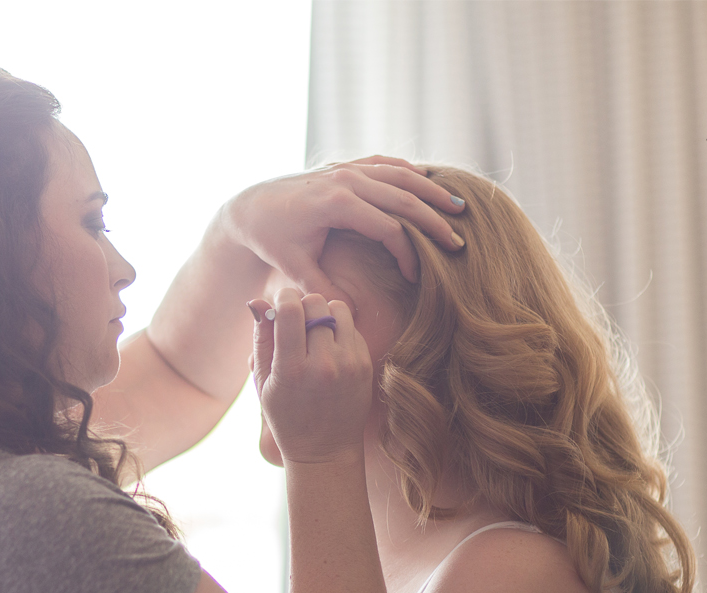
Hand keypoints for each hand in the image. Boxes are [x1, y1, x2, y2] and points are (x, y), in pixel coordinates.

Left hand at [219, 155, 464, 293]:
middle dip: (433, 221)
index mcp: (335, 204)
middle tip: (458, 242)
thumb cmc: (271, 238)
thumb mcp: (294, 266)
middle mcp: (345, 179)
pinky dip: (408, 171)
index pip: (387, 228)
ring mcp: (346, 168)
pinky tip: (428, 180)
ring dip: (430, 190)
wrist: (249, 207)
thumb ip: (322, 288)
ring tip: (458, 207)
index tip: (415, 276)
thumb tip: (348, 314)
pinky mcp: (345, 165)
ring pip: (399, 175)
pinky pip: (384, 163)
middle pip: (402, 198)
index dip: (406, 254)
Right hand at [252, 289, 370, 465]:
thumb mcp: (265, 384)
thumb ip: (261, 340)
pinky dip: (338, 328)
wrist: (326, 450)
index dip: (282, 298)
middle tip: (295, 320)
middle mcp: (324, 364)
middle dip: (302, 304)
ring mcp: (349, 364)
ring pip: (337, 308)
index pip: (290, 309)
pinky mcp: (365, 364)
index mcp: (292, 369)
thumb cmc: (287, 418)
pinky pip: (352, 327)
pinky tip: (328, 347)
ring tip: (313, 331)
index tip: (279, 304)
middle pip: (315, 303)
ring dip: (323, 312)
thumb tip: (257, 301)